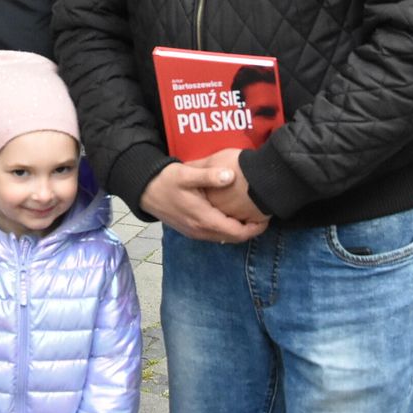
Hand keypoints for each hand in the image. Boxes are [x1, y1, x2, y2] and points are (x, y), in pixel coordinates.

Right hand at [140, 162, 266, 243]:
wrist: (144, 191)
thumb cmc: (166, 180)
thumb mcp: (187, 174)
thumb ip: (209, 176)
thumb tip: (230, 175)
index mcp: (203, 219)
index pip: (237, 232)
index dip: (255, 228)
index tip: (267, 217)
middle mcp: (200, 231)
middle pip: (233, 238)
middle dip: (250, 229)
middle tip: (263, 215)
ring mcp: (195, 233)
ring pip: (224, 237)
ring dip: (238, 230)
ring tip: (250, 214)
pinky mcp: (190, 230)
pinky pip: (215, 234)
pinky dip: (227, 228)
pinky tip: (231, 214)